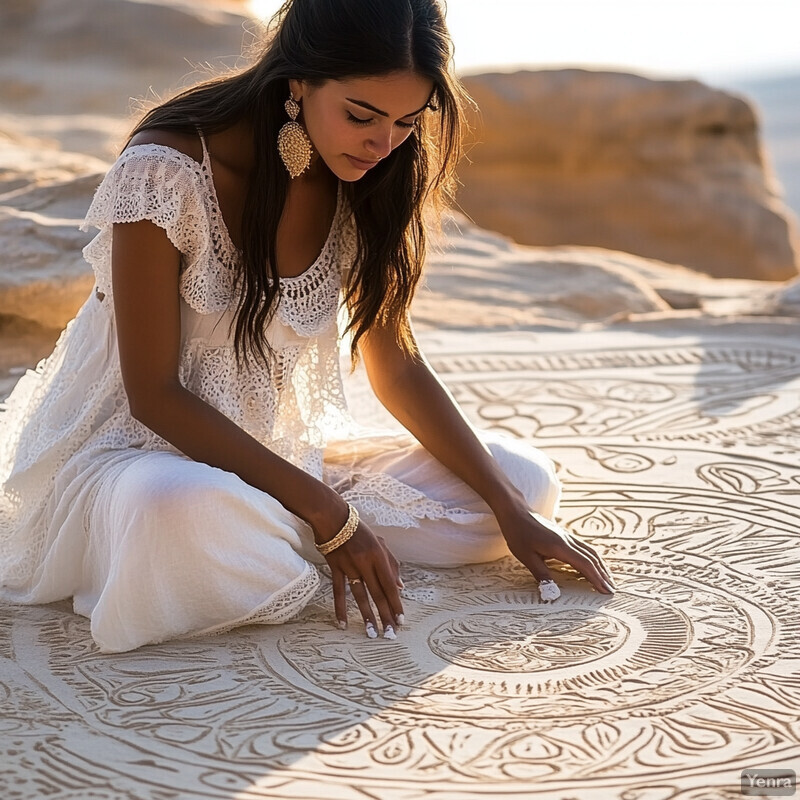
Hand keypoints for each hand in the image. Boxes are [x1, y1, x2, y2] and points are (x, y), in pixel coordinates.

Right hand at [323, 520, 403, 638]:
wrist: (333, 517)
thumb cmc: (359, 530)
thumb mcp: (380, 543)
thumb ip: (392, 564)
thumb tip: (401, 586)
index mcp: (379, 556)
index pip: (390, 585)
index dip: (396, 604)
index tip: (401, 621)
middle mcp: (366, 562)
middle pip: (378, 593)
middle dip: (385, 615)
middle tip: (390, 634)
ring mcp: (350, 566)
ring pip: (360, 596)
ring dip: (367, 616)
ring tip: (372, 633)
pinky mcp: (335, 568)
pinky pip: (339, 592)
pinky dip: (340, 608)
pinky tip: (343, 624)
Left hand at [497, 506, 615, 597]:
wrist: (515, 511)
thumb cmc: (518, 534)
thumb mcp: (526, 557)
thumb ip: (541, 575)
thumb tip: (552, 594)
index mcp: (560, 547)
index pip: (584, 565)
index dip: (596, 579)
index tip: (606, 591)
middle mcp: (567, 541)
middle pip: (592, 558)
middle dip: (603, 575)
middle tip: (612, 590)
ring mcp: (567, 536)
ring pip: (590, 551)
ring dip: (600, 566)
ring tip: (607, 580)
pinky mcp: (563, 535)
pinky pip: (583, 548)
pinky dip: (592, 558)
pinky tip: (592, 565)